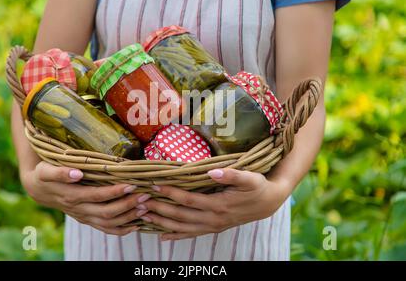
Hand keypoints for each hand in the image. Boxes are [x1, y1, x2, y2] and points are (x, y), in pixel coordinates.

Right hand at [22, 161, 150, 235]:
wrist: (39, 189)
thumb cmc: (44, 174)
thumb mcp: (46, 170)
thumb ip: (60, 172)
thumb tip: (77, 173)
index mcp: (71, 196)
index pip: (97, 196)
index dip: (115, 192)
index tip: (131, 184)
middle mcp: (79, 210)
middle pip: (107, 212)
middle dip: (128, 205)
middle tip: (145, 196)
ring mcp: (84, 217)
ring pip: (109, 224)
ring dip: (128, 218)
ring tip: (145, 208)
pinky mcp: (88, 220)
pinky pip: (106, 229)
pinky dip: (122, 229)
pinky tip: (136, 224)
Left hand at [139, 168, 290, 240]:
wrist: (268, 203)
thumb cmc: (257, 186)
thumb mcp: (249, 177)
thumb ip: (232, 174)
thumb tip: (213, 172)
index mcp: (218, 205)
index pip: (188, 200)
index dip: (170, 192)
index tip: (154, 184)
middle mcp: (213, 219)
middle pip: (180, 215)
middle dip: (158, 209)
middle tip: (139, 202)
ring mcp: (212, 226)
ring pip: (182, 227)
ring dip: (161, 222)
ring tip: (143, 216)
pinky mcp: (213, 228)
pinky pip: (191, 234)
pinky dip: (176, 235)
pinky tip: (163, 236)